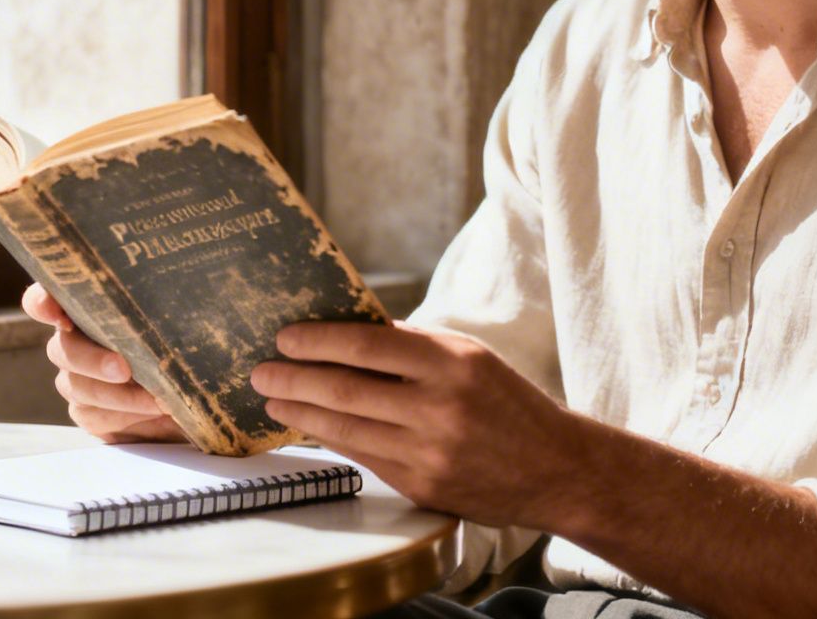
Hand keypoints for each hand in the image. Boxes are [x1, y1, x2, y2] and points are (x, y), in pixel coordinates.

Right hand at [22, 284, 184, 442]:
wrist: (195, 389)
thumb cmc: (184, 344)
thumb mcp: (182, 319)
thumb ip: (169, 306)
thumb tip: (185, 287)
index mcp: (88, 307)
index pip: (46, 299)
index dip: (42, 303)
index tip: (55, 312)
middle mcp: (73, 342)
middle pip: (63, 349)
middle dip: (92, 360)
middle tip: (123, 369)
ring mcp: (76, 379)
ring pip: (79, 387)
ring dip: (120, 396)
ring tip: (159, 400)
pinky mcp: (88, 412)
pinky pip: (94, 416)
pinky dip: (126, 415)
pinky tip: (154, 413)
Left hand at [249, 321, 592, 529]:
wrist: (556, 468)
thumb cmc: (508, 403)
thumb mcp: (469, 358)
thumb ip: (412, 348)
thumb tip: (346, 332)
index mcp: (451, 362)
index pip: (367, 345)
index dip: (318, 340)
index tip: (285, 337)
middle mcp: (439, 406)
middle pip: (345, 389)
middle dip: (294, 379)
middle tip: (261, 372)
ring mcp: (428, 450)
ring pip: (345, 427)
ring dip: (300, 413)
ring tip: (274, 401)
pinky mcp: (421, 485)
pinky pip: (362, 456)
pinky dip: (330, 439)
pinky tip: (309, 427)